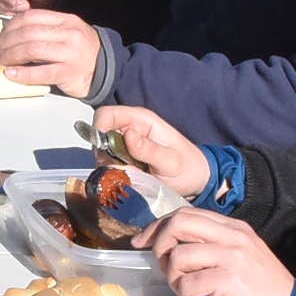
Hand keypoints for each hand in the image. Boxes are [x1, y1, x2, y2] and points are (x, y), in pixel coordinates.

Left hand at [0, 9, 102, 97]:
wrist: (107, 70)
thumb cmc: (82, 52)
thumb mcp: (67, 33)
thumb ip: (45, 31)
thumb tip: (12, 36)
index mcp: (65, 20)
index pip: (30, 17)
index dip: (9, 27)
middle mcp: (68, 33)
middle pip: (28, 33)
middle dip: (5, 42)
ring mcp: (70, 53)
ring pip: (32, 49)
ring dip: (10, 56)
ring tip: (0, 62)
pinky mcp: (69, 72)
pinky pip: (42, 72)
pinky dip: (23, 73)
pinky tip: (11, 74)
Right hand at [92, 104, 209, 195]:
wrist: (197, 181)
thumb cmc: (189, 167)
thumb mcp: (171, 161)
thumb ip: (149, 150)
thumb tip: (128, 135)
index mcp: (142, 120)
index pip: (106, 114)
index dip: (98, 130)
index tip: (104, 153)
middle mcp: (130, 128)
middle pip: (100, 135)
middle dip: (104, 154)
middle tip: (121, 171)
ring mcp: (126, 144)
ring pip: (102, 152)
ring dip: (109, 167)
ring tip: (130, 177)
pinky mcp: (125, 159)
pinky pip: (109, 165)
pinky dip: (113, 174)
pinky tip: (129, 180)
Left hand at [137, 206, 295, 295]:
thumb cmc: (265, 292)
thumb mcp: (241, 259)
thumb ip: (214, 247)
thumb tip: (175, 248)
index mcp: (234, 227)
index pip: (186, 214)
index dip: (158, 227)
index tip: (143, 244)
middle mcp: (233, 235)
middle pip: (178, 223)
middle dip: (160, 246)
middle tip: (165, 270)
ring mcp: (233, 256)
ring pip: (178, 255)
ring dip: (172, 279)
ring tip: (186, 295)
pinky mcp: (231, 280)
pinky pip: (188, 284)